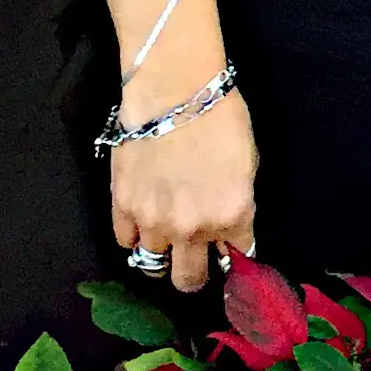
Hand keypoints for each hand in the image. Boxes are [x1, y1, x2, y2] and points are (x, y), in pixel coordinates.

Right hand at [111, 91, 258, 294]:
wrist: (173, 89)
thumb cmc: (221, 116)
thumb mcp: (248, 164)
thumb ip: (239, 205)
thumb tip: (232, 228)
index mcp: (231, 216)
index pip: (238, 255)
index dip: (234, 251)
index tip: (229, 246)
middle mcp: (192, 229)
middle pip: (190, 280)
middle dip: (196, 273)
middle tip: (196, 257)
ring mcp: (154, 223)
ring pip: (154, 266)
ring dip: (163, 254)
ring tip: (166, 234)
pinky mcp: (122, 209)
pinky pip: (126, 242)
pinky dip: (136, 237)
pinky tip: (144, 220)